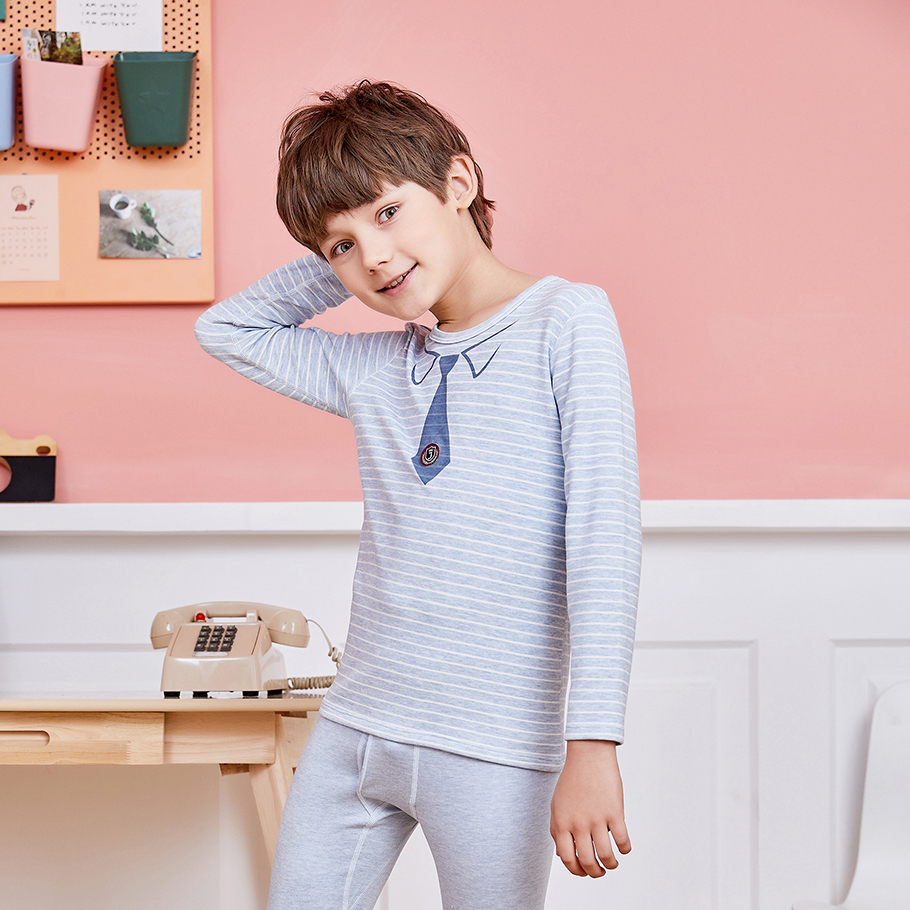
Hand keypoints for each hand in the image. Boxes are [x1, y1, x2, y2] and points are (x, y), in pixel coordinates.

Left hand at [550, 739, 630, 876]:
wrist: (588, 754)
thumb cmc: (573, 779)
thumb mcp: (557, 804)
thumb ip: (557, 829)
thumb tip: (561, 855)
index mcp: (562, 822)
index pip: (567, 858)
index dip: (576, 870)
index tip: (584, 871)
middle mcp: (578, 824)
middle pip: (587, 861)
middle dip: (595, 872)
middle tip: (601, 871)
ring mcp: (597, 819)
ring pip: (606, 856)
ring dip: (612, 865)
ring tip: (613, 862)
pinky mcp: (614, 812)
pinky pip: (622, 841)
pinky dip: (625, 849)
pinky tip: (624, 846)